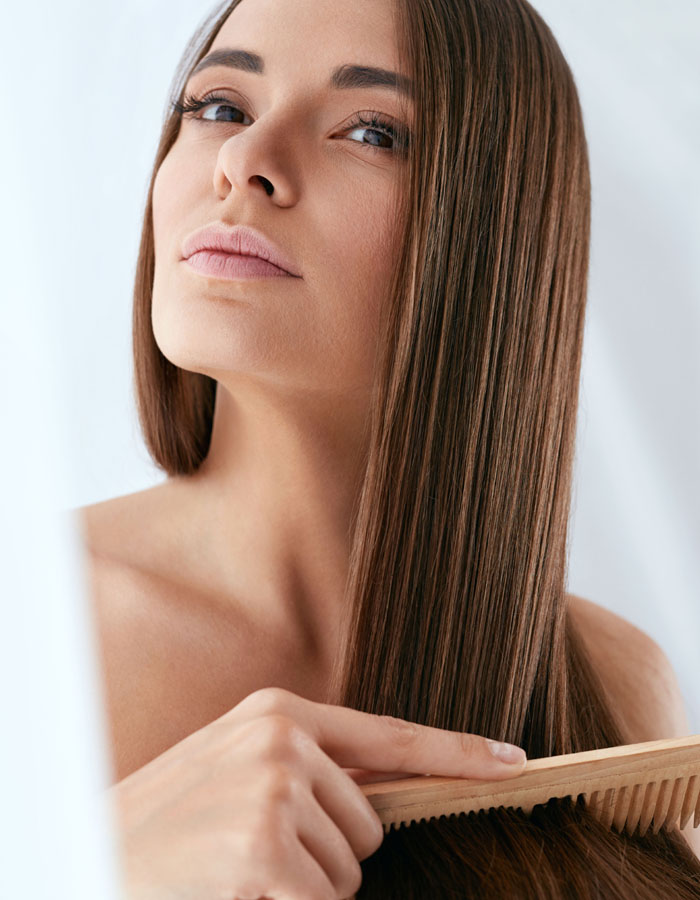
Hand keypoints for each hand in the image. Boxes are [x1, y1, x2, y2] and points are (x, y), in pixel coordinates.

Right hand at [108, 686, 526, 899]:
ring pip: (348, 872)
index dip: (458, 752)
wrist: (92, 851)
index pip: (390, 736)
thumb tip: (381, 797)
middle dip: (328, 852)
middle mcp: (282, 743)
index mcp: (278, 713)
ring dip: (304, 887)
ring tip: (238, 869)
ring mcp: (274, 795)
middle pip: (371, 824)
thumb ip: (310, 769)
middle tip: (252, 849)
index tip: (512, 761)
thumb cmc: (171, 820)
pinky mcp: (264, 854)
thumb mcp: (236, 767)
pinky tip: (237, 891)